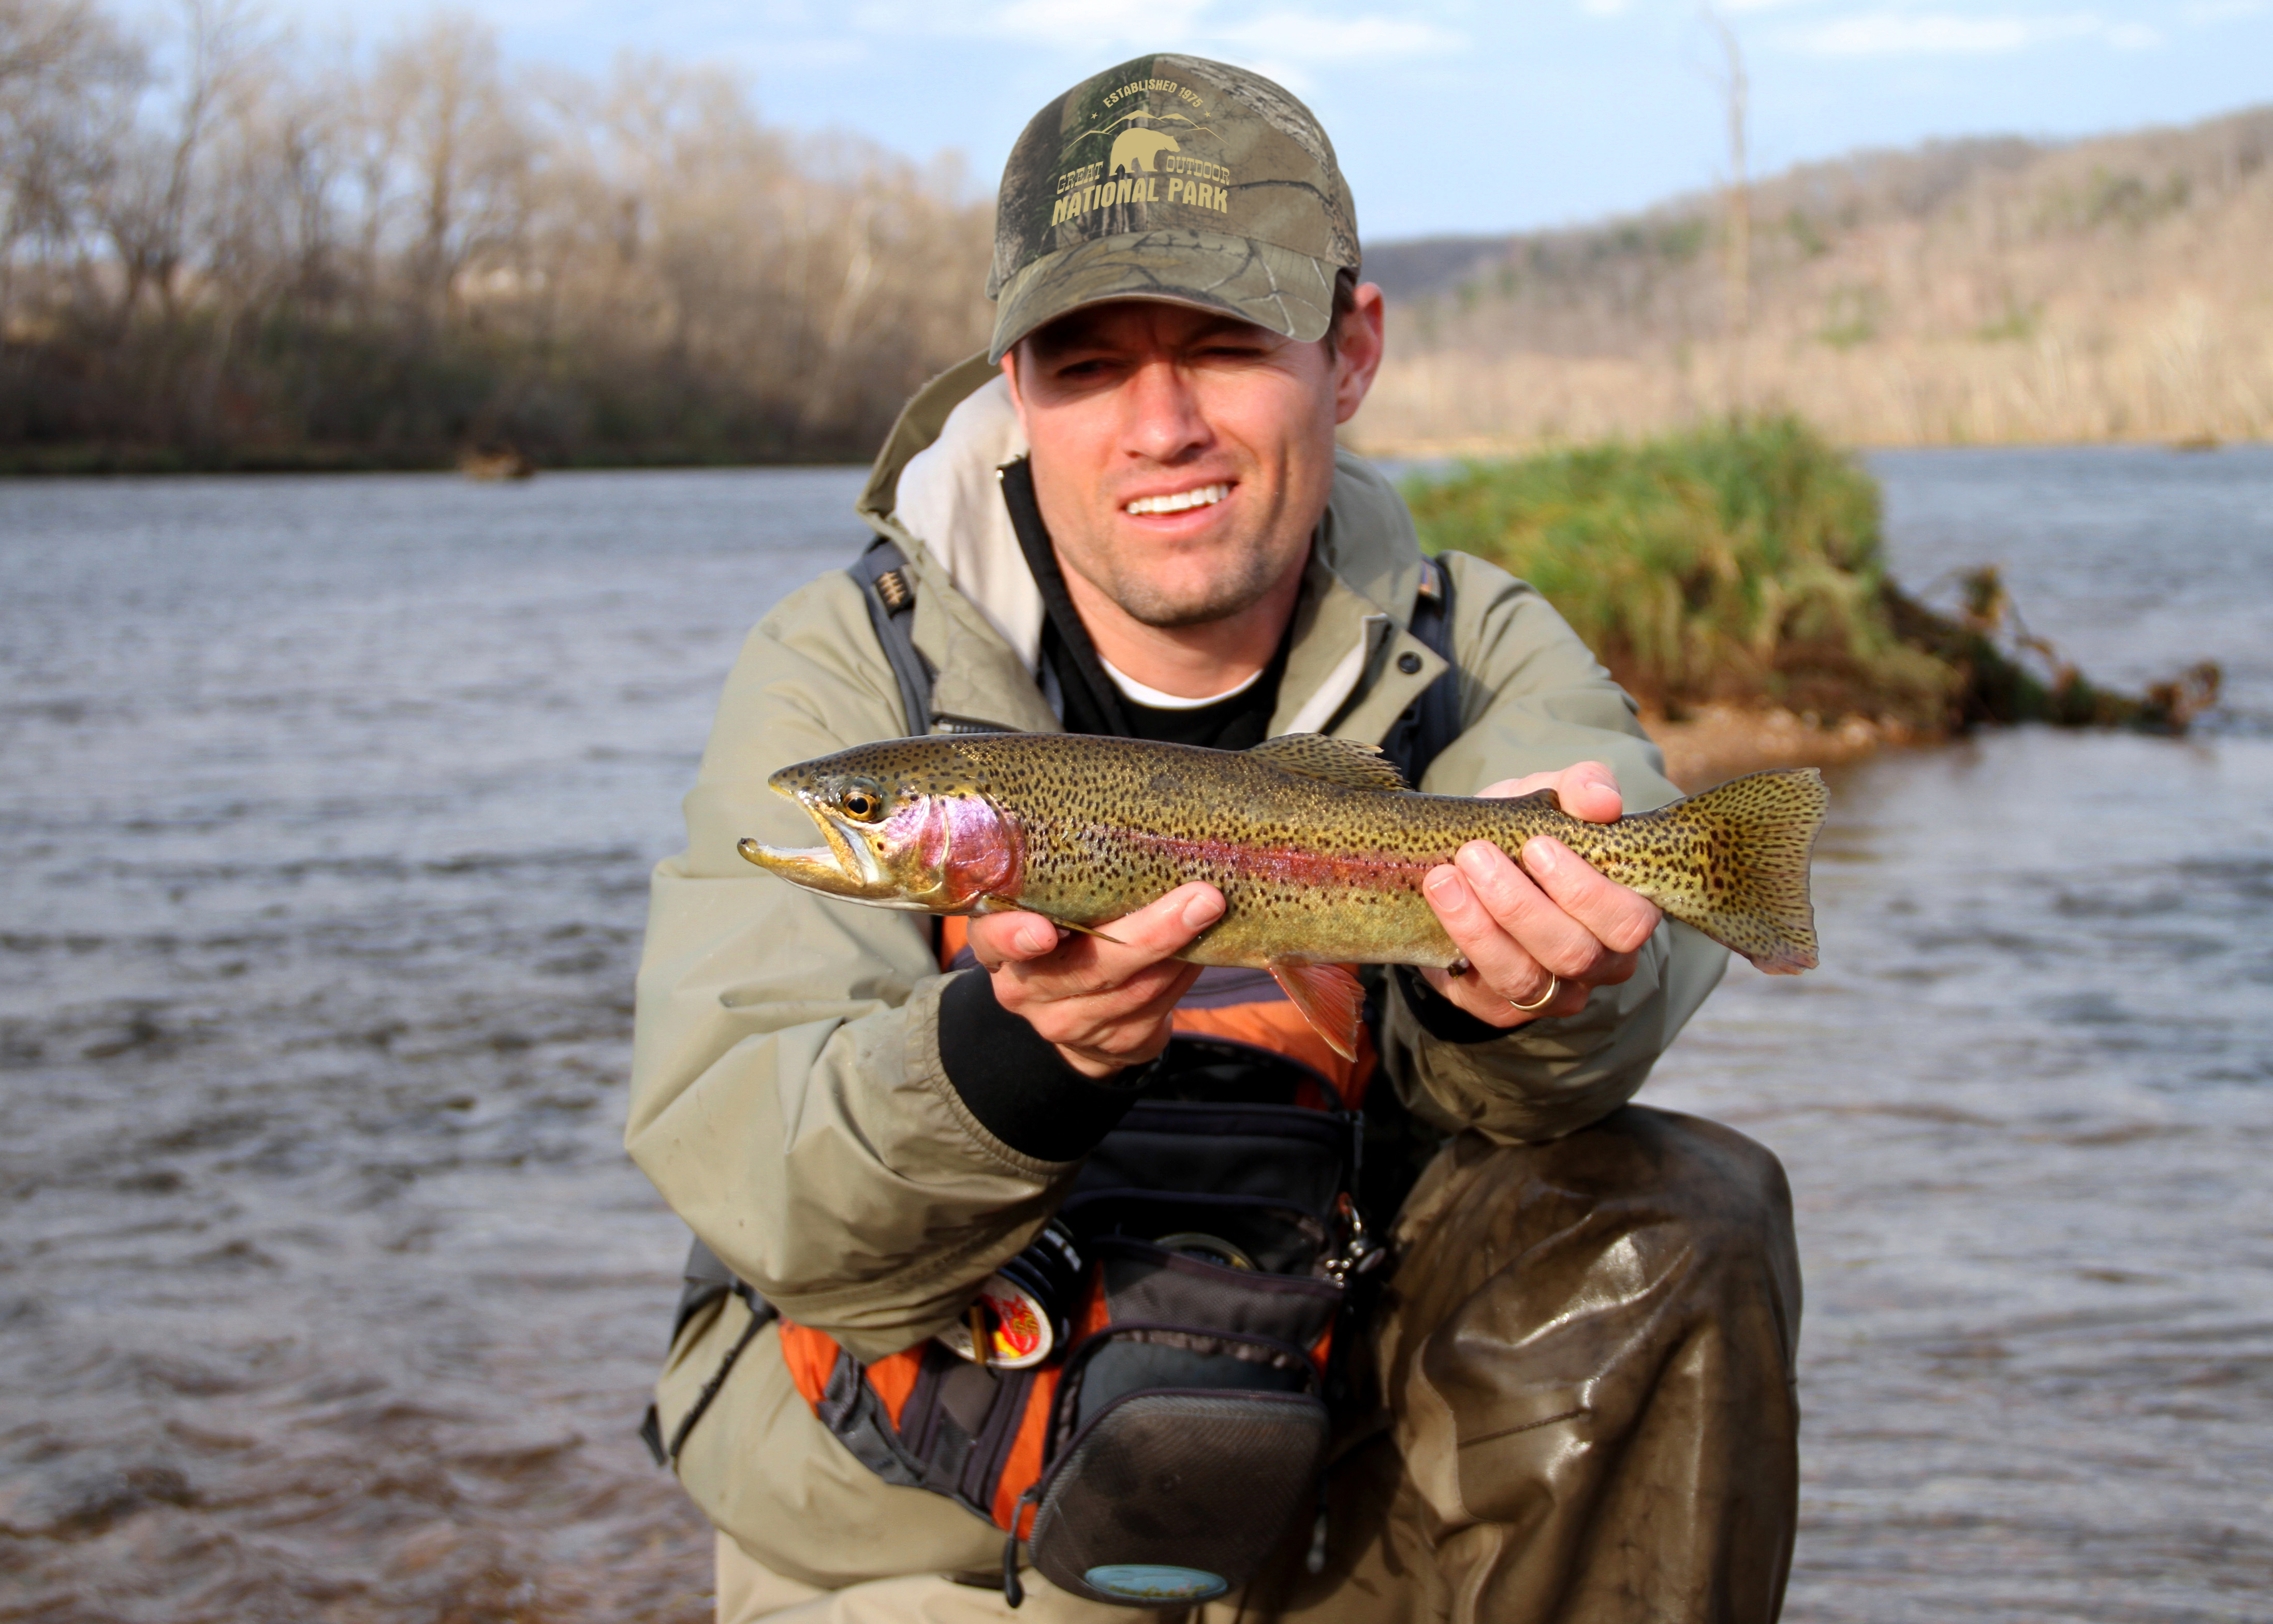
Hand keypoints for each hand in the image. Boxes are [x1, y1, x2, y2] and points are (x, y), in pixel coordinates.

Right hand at [966, 883, 1224, 1079]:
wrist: (1070, 1004)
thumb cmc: (1061, 922)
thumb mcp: (1045, 897)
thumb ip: (1065, 874)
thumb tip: (1141, 829)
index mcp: (996, 941)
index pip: (993, 940)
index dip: (1014, 937)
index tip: (1043, 933)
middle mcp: (1025, 989)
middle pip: (1090, 967)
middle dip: (1152, 933)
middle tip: (1202, 898)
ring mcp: (1067, 1024)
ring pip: (1136, 989)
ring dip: (1182, 948)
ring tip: (1212, 908)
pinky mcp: (1113, 1043)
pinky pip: (1159, 1006)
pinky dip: (1185, 972)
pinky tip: (1201, 945)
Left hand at [1417, 761, 1661, 1028]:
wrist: (1470, 864)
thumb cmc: (1528, 833)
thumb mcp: (1553, 799)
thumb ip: (1583, 787)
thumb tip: (1603, 802)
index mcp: (1626, 914)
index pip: (1628, 920)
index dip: (1584, 889)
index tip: (1536, 845)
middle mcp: (1599, 963)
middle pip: (1575, 953)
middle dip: (1521, 905)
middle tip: (1475, 855)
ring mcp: (1553, 993)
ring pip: (1526, 978)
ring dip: (1480, 927)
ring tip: (1444, 878)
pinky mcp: (1503, 1009)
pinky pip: (1486, 992)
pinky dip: (1461, 946)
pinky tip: (1440, 905)